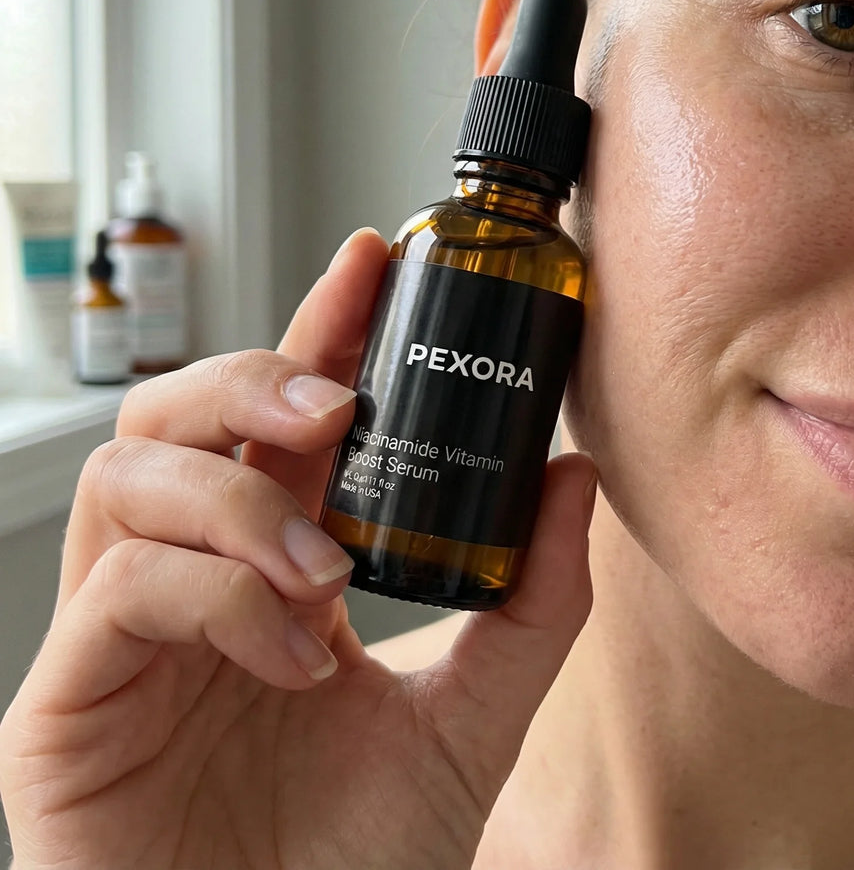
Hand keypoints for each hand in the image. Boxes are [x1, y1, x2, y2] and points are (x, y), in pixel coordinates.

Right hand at [0, 229, 596, 869]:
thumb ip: (532, 605)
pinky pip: (118, 595)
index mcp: (271, 565)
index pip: (277, 414)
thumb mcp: (473, 717)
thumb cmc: (359, 864)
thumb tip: (572, 475)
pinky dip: (217, 599)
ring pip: (127, 478)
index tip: (371, 260)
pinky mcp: (65, 711)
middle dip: (255, 376)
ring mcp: (120, 640)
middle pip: (174, 413)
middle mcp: (188, 579)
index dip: (316, 327)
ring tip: (326, 570)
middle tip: (337, 403)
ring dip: (238, 494)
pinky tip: (293, 654)